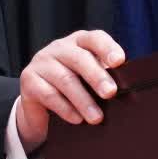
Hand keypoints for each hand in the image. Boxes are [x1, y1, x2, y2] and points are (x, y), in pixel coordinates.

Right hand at [15, 30, 124, 152]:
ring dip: (83, 100)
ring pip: (65, 79)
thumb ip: (106, 78)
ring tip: (97, 118)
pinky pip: (49, 94)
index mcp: (79, 42)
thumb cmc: (75, 88)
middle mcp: (60, 48)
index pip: (95, 39)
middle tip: (111, 93)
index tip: (120, 62)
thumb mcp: (90, 80)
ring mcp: (42, 62)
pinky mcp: (29, 79)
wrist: (40, 105)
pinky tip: (77, 120)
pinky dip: (66, 109)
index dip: (107, 48)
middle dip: (97, 77)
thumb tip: (128, 92)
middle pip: (80, 59)